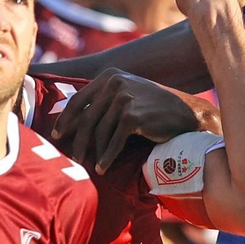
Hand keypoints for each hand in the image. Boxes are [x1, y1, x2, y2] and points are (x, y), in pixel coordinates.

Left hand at [51, 68, 212, 171]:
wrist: (187, 113)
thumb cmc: (155, 108)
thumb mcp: (128, 94)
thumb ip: (105, 100)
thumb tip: (75, 121)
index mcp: (110, 76)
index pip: (79, 99)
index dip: (66, 118)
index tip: (57, 133)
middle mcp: (115, 83)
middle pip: (87, 118)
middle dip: (78, 140)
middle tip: (74, 156)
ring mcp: (123, 98)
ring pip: (99, 132)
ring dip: (94, 152)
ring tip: (90, 165)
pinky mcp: (132, 116)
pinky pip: (113, 142)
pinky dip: (107, 157)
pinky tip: (103, 167)